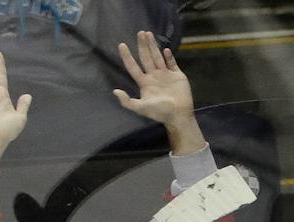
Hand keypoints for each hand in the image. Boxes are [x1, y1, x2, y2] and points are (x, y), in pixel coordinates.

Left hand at [114, 32, 199, 152]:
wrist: (179, 115)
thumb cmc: (160, 112)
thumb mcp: (141, 108)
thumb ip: (127, 102)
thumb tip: (114, 91)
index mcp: (144, 83)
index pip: (133, 67)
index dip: (127, 56)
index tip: (122, 45)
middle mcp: (154, 76)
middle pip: (146, 58)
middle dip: (142, 45)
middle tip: (140, 33)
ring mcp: (166, 75)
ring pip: (157, 57)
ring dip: (153, 46)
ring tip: (148, 34)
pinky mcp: (177, 75)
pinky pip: (172, 63)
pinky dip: (169, 56)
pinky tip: (165, 50)